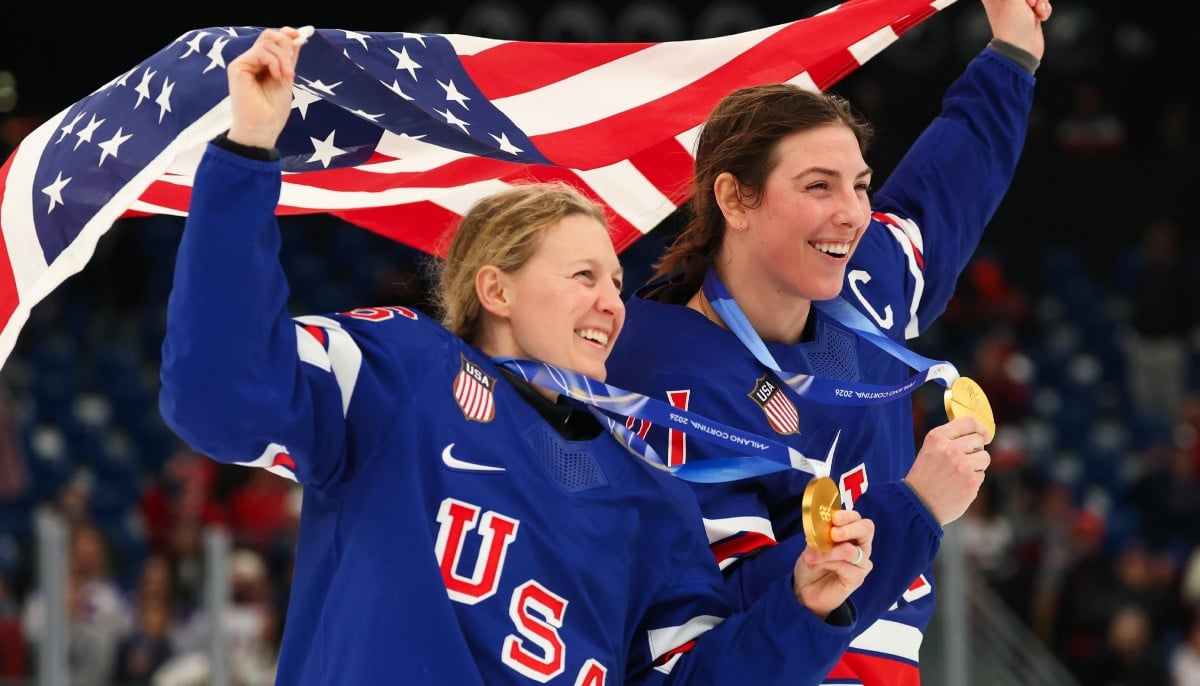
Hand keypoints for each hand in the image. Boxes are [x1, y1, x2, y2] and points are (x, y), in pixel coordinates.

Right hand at [226, 26, 306, 149]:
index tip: (299, 37)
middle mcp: (251, 61)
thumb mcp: (286, 78)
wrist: (262, 129)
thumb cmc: (273, 110)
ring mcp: (243, 63)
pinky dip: (274, 61)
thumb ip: (289, 58)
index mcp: (262, 64)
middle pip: (269, 36)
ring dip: (282, 57)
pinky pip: (260, 52)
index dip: (286, 34)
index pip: (271, 39)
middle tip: (291, 68)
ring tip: (287, 76)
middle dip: (286, 46)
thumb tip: (295, 36)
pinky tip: (276, 76)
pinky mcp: (237, 67)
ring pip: (266, 42)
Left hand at [792, 509, 873, 619]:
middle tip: (833, 534)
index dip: (847, 515)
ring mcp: (861, 562)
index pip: (856, 518)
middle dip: (849, 529)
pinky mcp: (858, 578)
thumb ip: (821, 534)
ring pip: (851, 550)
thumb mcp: (812, 543)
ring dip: (829, 552)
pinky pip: (846, 567)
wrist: (805, 589)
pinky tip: (816, 565)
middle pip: (867, 529)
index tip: (834, 518)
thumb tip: (824, 527)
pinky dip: (828, 564)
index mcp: (850, 533)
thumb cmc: (812, 563)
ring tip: (811, 557)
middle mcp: (860, 545)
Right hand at [903, 416, 990, 524]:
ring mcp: (962, 465)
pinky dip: (973, 481)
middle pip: (978, 440)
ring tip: (960, 474)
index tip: (984, 435)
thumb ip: (949, 439)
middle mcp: (950, 449)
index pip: (969, 422)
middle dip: (975, 450)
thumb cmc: (925, 476)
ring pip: (984, 457)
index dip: (980, 428)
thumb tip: (978, 433)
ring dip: (977, 465)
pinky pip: (981, 475)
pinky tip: (959, 485)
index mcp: (937, 437)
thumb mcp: (930, 449)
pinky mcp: (971, 482)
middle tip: (962, 461)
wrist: (918, 504)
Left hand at [981, 0, 1051, 60]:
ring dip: (1040, 0)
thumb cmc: (1012, 27)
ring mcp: (1018, 6)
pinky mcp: (1030, 13)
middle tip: (1028, 3)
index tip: (1025, 2)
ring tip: (1034, 11)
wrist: (1021, 50)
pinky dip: (1044, 9)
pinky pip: (1043, 2)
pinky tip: (1039, 17)